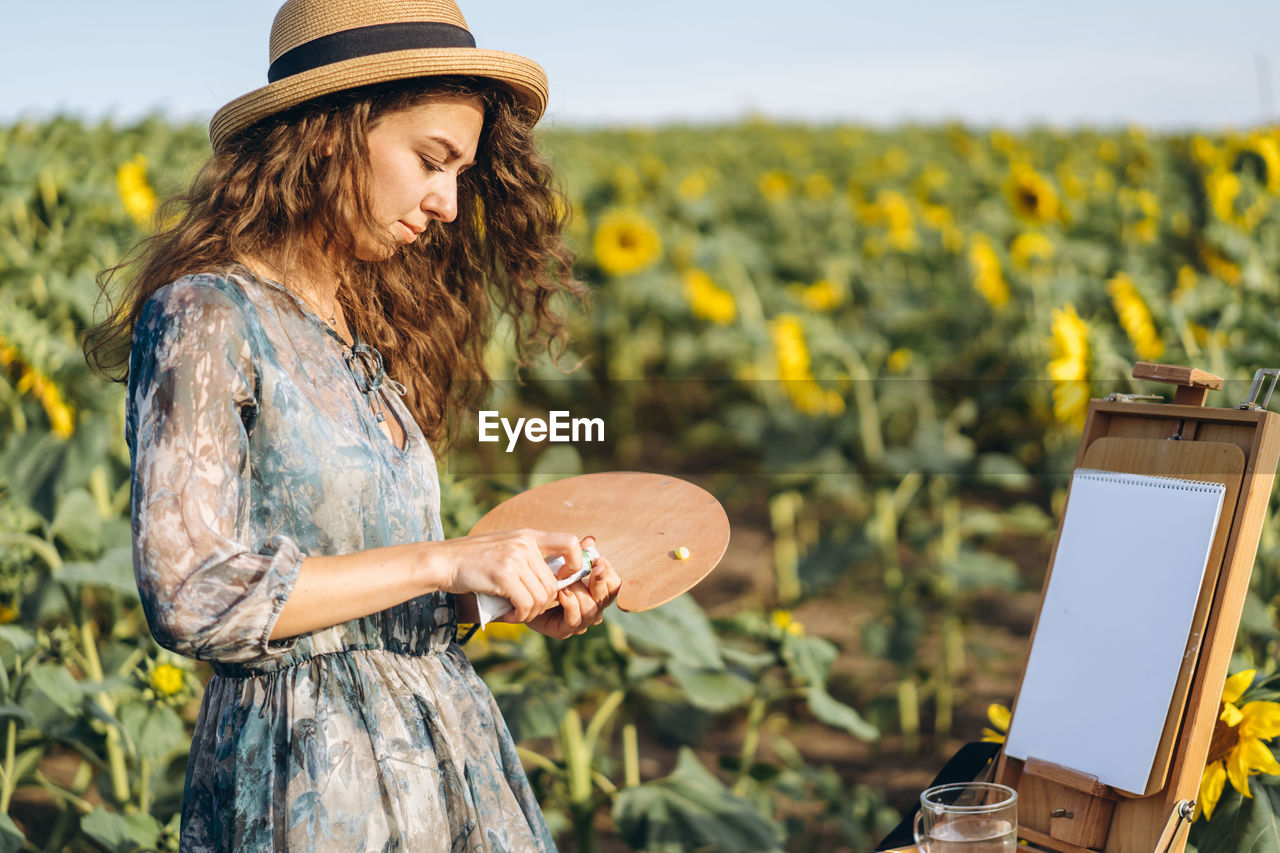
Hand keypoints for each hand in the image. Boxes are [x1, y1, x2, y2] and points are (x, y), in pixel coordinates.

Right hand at [432, 528, 583, 622]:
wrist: (443, 561)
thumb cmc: (472, 560)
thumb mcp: (504, 548)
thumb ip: (527, 558)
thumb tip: (553, 582)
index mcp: (528, 536)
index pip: (570, 542)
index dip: (575, 564)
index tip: (564, 580)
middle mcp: (525, 544)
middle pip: (553, 583)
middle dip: (543, 603)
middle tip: (526, 609)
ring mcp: (514, 559)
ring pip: (542, 597)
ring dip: (531, 612)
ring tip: (516, 613)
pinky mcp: (503, 575)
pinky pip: (526, 604)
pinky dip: (520, 615)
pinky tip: (509, 615)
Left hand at [526, 536, 622, 638]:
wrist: (519, 592)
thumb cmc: (543, 575)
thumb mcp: (561, 561)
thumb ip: (576, 552)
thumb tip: (591, 540)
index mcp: (596, 591)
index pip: (613, 584)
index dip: (609, 573)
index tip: (599, 560)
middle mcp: (592, 608)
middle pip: (606, 598)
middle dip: (599, 581)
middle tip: (593, 567)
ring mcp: (580, 621)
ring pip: (591, 609)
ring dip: (580, 592)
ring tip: (566, 581)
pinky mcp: (564, 630)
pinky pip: (574, 620)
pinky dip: (570, 605)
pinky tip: (561, 593)